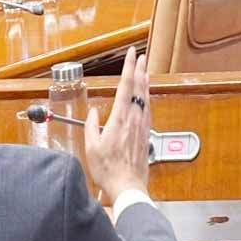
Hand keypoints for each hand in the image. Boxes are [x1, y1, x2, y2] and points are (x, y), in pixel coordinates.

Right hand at [83, 47, 150, 202]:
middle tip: (141, 56)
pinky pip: (148, 109)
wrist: (128, 186)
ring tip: (145, 71)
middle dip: (140, 70)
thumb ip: (92, 127)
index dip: (129, 68)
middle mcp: (134, 119)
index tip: (131, 54)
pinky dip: (147, 97)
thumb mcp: (92, 148)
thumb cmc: (109, 170)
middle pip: (139, 88)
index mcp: (120, 119)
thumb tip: (94, 113)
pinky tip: (147, 97)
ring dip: (145, 81)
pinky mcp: (147, 134)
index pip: (126, 86)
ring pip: (146, 97)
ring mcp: (142, 126)